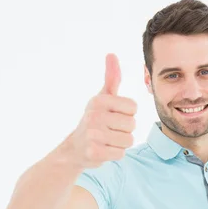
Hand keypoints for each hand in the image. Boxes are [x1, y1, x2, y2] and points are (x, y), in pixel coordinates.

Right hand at [68, 53, 137, 169]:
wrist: (74, 149)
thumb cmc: (94, 121)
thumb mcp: (101, 98)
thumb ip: (111, 78)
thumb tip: (112, 54)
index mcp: (98, 101)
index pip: (133, 107)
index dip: (127, 114)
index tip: (114, 116)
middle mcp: (94, 116)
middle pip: (132, 124)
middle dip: (125, 130)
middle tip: (110, 131)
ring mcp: (93, 135)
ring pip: (128, 140)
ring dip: (121, 143)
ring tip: (107, 141)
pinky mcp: (94, 153)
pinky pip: (120, 153)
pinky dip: (115, 154)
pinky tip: (103, 150)